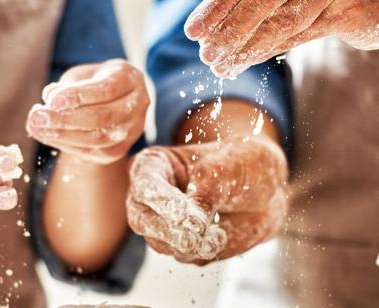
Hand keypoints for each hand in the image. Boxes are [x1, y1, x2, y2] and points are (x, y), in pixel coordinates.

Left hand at [26, 59, 149, 163]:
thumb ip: (68, 85)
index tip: (51, 100)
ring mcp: (132, 131)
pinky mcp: (119, 150)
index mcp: (130, 79)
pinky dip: (67, 145)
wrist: (115, 101)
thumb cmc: (95, 81)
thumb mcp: (82, 75)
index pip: (106, 90)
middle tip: (37, 117)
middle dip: (66, 119)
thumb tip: (49, 98)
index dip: (78, 96)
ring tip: (36, 128)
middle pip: (102, 117)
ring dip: (63, 135)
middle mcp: (138, 105)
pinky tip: (47, 136)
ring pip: (98, 139)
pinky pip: (93, 151)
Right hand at [127, 137, 288, 263]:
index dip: (162, 201)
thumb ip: (206, 196)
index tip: (183, 214)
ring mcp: (160, 224)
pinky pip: (182, 256)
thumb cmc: (241, 166)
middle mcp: (149, 197)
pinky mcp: (177, 245)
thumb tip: (192, 226)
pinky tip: (221, 236)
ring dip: (190, 244)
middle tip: (190, 240)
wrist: (266, 190)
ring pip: (160, 244)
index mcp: (153, 166)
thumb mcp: (225, 170)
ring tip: (219, 235)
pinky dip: (202, 251)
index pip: (146, 185)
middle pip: (141, 220)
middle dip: (167, 231)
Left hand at [185, 0, 378, 77]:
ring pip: (281, 22)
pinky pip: (303, 34)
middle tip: (206, 56)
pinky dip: (269, 50)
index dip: (216, 8)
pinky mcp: (349, 11)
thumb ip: (248, 7)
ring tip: (220, 67)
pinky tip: (245, 63)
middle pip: (260, 1)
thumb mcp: (280, 0)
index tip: (193, 32)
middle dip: (228, 31)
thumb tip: (206, 31)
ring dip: (245, 48)